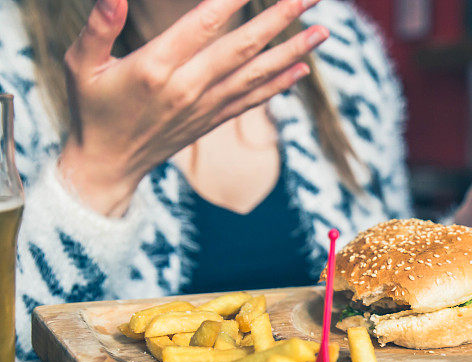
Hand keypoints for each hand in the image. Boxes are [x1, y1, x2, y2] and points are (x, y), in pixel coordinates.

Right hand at [59, 0, 327, 215]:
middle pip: (243, 47)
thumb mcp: (82, 64)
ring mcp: (206, 107)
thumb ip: (100, 26)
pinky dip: (279, 84)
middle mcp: (189, 88)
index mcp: (156, 67)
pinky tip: (302, 68)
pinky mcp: (213, 121)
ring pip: (257, 74)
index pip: (203, 23)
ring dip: (292, 51)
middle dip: (279, 18)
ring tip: (323, 32)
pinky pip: (253, 100)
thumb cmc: (92, 108)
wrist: (109, 166)